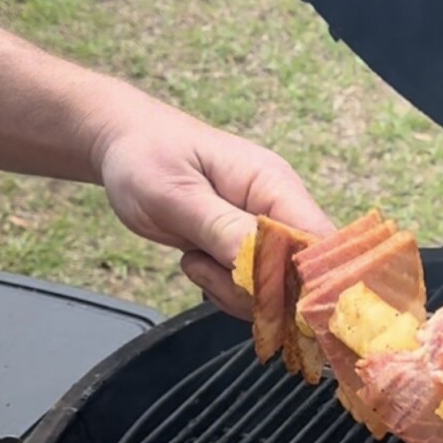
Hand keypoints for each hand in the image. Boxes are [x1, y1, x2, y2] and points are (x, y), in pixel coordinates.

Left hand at [93, 90, 333, 316]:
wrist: (123, 145)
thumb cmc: (147, 157)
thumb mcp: (176, 196)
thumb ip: (223, 230)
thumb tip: (267, 267)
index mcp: (275, 185)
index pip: (319, 241)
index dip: (306, 279)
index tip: (264, 297)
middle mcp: (280, 208)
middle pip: (300, 274)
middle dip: (256, 289)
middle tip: (203, 266)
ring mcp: (265, 229)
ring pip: (275, 287)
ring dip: (232, 290)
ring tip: (193, 259)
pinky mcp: (247, 246)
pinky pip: (253, 286)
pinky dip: (225, 289)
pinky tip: (196, 263)